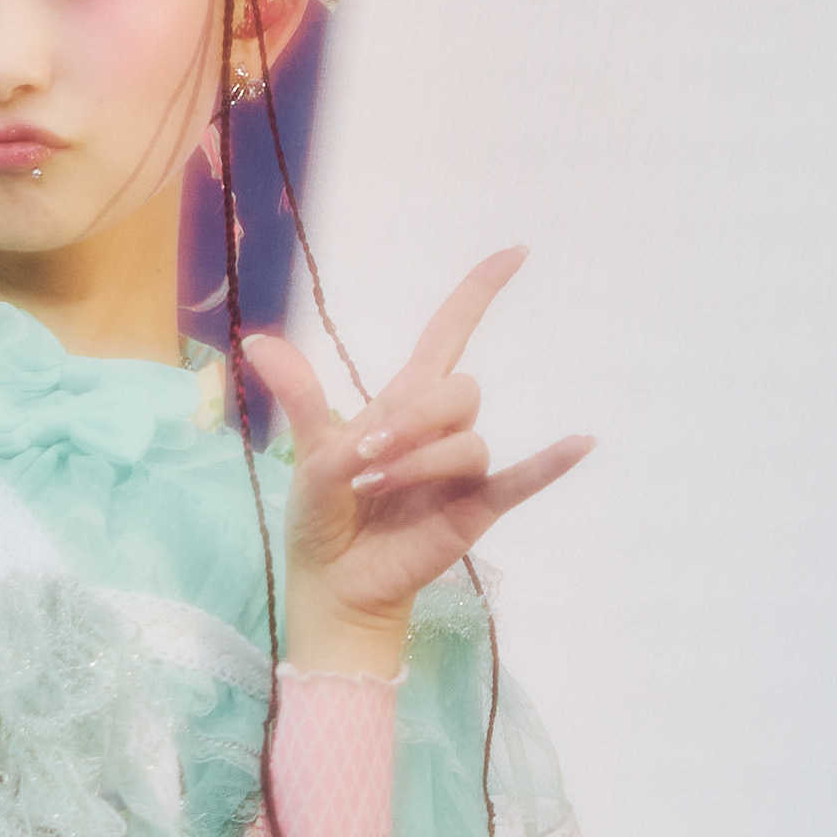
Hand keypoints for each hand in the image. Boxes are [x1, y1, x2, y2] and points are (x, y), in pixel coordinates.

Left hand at [240, 248, 591, 674]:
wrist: (332, 582)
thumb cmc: (324, 515)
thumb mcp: (307, 452)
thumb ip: (301, 397)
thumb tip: (257, 342)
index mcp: (403, 403)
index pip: (449, 333)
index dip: (478, 293)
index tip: (514, 254)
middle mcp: (441, 430)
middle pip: (459, 390)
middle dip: (412, 419)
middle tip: (365, 458)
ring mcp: (463, 472)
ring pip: (468, 442)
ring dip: (419, 463)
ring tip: (373, 491)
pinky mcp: (477, 511)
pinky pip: (522, 479)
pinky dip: (550, 463)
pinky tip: (580, 442)